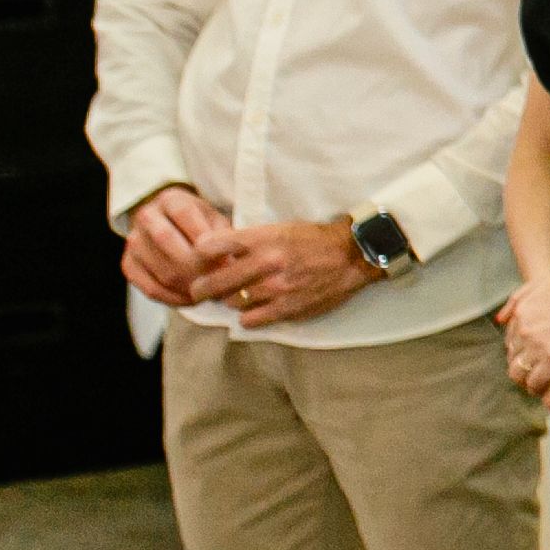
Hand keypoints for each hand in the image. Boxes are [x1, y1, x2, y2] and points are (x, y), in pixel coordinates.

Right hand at [121, 185, 227, 309]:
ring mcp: (133, 241)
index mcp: (170, 199)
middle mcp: (146, 217)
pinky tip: (192, 300)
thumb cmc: (201, 223)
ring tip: (210, 292)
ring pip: (159, 268)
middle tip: (218, 280)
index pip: (184, 214)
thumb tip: (229, 266)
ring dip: (188, 286)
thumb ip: (223, 237)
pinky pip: (150, 288)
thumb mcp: (216, 220)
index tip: (226, 259)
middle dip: (196, 265)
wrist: (170, 226)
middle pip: (166, 240)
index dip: (205, 238)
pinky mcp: (128, 264)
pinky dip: (173, 298)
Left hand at [188, 215, 382, 328]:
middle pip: (214, 281)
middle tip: (198, 290)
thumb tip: (215, 250)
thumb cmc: (313, 239)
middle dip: (201, 287)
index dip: (198, 255)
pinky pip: (250, 320)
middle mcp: (266, 263)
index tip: (197, 260)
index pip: (212, 246)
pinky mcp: (287, 308)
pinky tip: (252, 310)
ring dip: (228, 301)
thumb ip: (249, 240)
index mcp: (263, 238)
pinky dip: (246, 317)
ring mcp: (276, 288)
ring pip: (231, 302)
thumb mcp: (280, 228)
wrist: (352, 255)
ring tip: (233, 297)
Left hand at [500, 250, 549, 393]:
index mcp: (522, 308)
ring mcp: (538, 344)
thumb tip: (500, 320)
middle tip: (537, 371)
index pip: (510, 337)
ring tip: (541, 383)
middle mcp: (524, 327)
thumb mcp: (548, 279)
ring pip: (519, 372)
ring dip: (527, 379)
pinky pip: (536, 381)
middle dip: (522, 365)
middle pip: (512, 356)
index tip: (534, 354)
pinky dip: (539, 388)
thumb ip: (520, 297)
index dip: (521, 348)